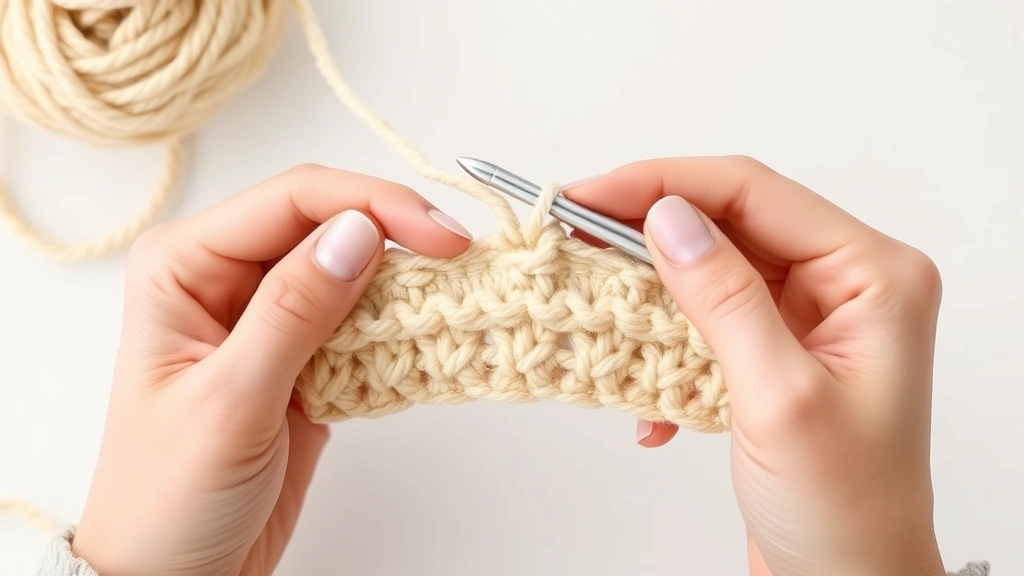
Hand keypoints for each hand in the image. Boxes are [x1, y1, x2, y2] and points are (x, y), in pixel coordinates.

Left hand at [71, 164, 472, 574]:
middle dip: (398, 235)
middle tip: (461, 259)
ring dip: (405, 281)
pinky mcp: (302, 353)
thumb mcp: (230, 401)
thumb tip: (357, 232)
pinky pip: (360, 318)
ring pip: (352, 268)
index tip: (440, 237)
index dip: (373, 205)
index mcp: (184, 265)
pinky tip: (427, 333)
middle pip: (327, 223)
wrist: (177, 574)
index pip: (291, 201)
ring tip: (454, 295)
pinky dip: (398, 324)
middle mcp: (224, 276)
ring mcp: (267, 314)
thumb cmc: (167, 497)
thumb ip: (294, 310)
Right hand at [564, 157, 946, 575]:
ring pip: (710, 266)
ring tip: (594, 297)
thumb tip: (667, 218)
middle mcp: (846, 282)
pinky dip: (666, 341)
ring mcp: (808, 316)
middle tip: (573, 232)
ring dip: (649, 287)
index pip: (754, 193)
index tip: (589, 196)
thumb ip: (725, 299)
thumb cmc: (846, 511)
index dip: (663, 184)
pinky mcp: (773, 349)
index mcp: (873, 275)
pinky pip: (705, 316)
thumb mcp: (781, 399)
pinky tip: (649, 395)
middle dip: (647, 228)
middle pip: (729, 221)